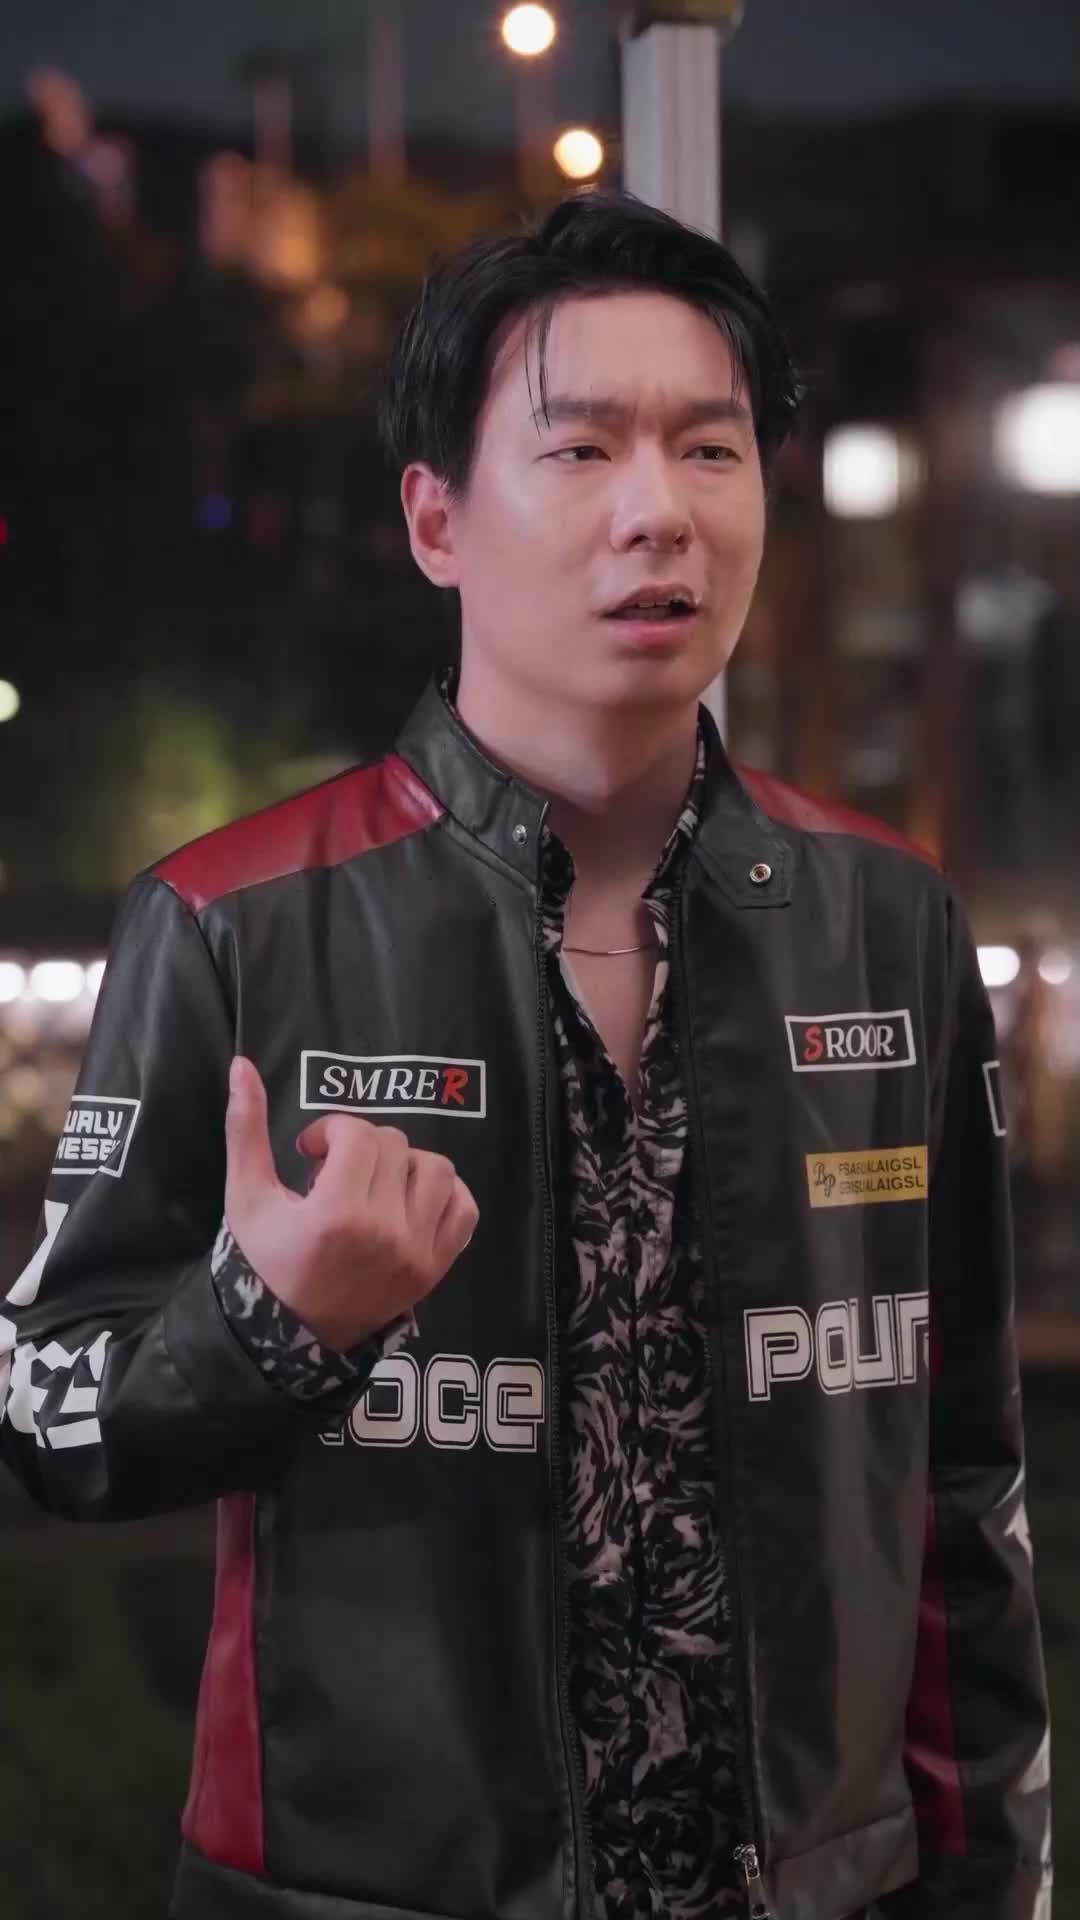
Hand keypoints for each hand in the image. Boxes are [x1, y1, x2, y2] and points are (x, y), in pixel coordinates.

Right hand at [223, 1056, 477, 1352]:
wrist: (291, 1334)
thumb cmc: (265, 1262)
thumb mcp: (246, 1198)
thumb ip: (244, 1130)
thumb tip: (241, 1065)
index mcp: (336, 1214)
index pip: (360, 1135)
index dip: (332, 1131)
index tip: (311, 1151)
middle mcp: (385, 1231)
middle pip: (396, 1146)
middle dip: (362, 1147)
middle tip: (334, 1173)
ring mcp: (417, 1252)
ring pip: (436, 1169)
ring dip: (405, 1165)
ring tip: (374, 1184)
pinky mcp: (436, 1267)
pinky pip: (464, 1210)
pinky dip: (445, 1194)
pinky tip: (410, 1199)